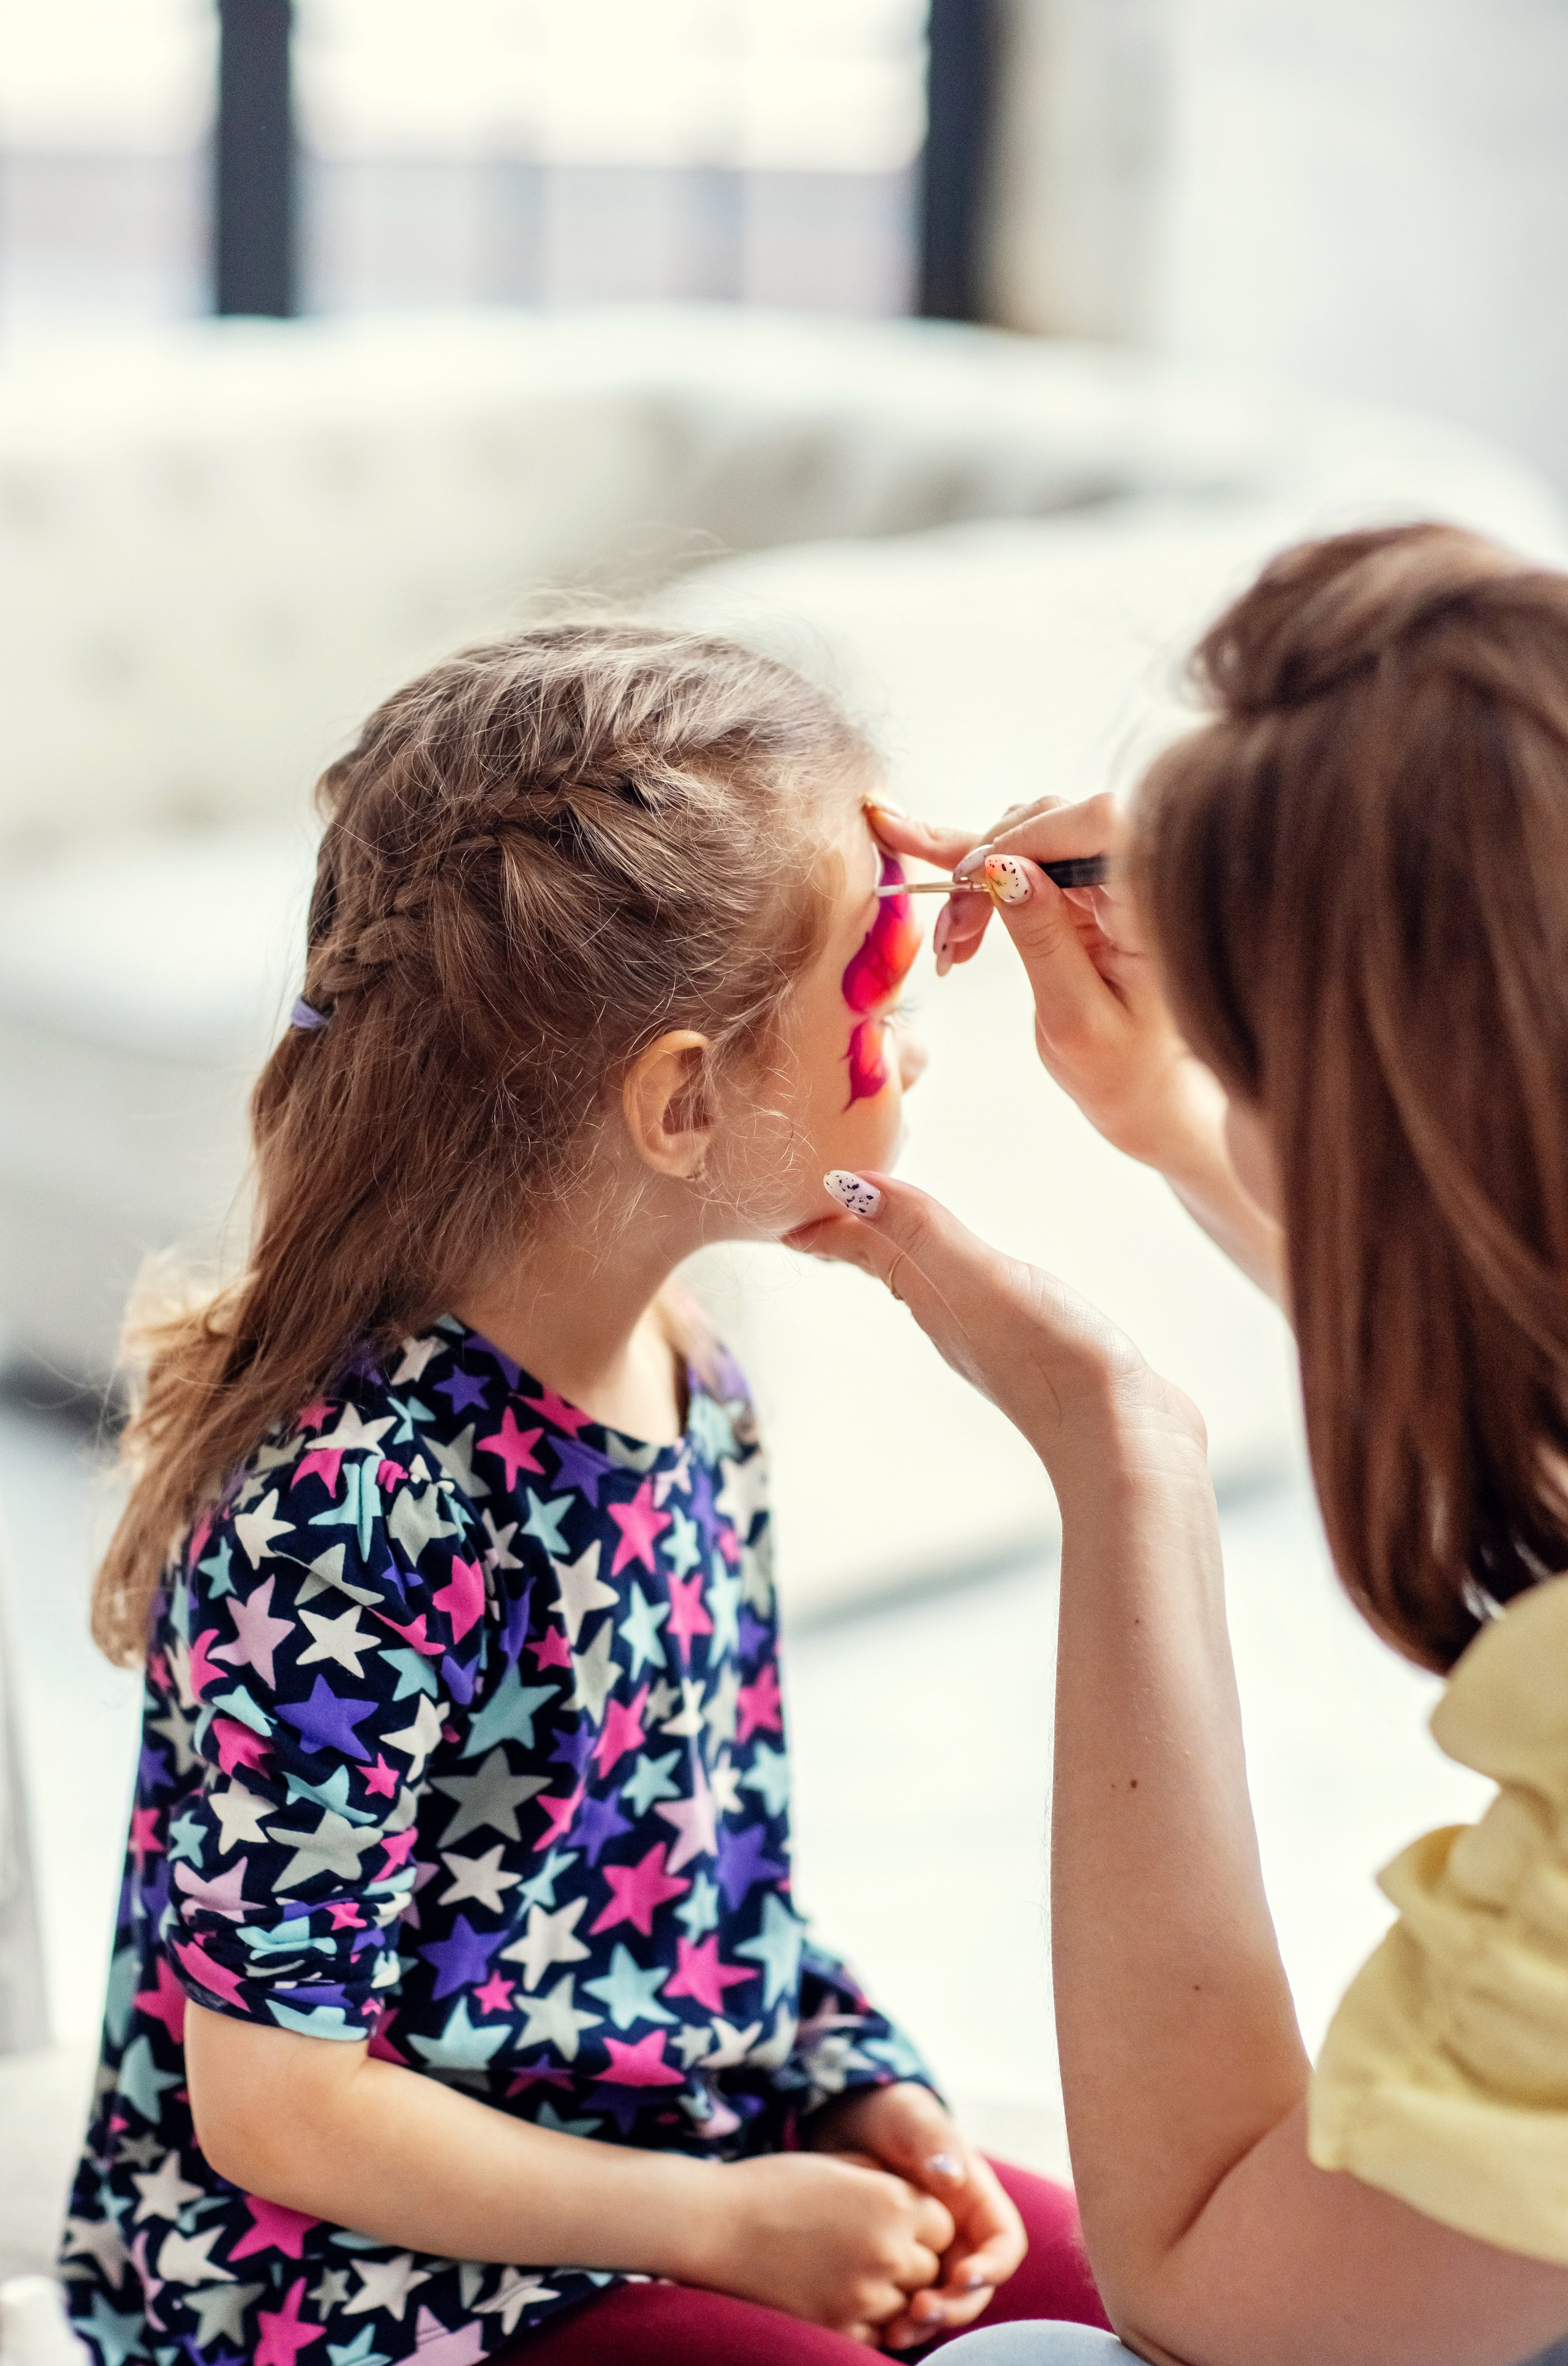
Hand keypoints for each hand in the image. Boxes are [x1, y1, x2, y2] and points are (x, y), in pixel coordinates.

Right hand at [697, 2150, 956, 2345]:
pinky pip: (876, 2334)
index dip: (921, 2224)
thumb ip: (886, 2180)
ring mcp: (865, 2295)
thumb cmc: (776, 2185)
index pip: (943, 2227)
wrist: (717, 2224)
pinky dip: (863, 2320)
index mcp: (893, 2202)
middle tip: (866, 2247)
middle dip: (908, 2260)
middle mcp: (888, 2250)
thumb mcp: (840, 2162)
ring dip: (888, 2294)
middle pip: (930, 2269)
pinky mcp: (840, 2328)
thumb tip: (919, 2199)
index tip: (894, 2221)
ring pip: (906, 2306)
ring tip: (848, 2271)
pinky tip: (834, 2295)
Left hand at [788, 1172, 1205, 1499]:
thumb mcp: (977, 1278)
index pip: (867, 1252)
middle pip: (893, 1268)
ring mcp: (998, 1339)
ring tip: (897, 1235)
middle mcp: (957, 1322)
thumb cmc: (1052, 1360)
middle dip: (862, 1236)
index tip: (793, 1212)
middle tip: (833, 1212)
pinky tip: (984, 1280)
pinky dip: (966, 1275)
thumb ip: (919, 1230)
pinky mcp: (1042, 1349)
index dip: (832, 1227)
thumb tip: (848, 1185)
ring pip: (938, 1285)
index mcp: (933, 1301)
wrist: (1122, 1442)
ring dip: (911, 1255)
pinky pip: (986, 1300)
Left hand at [807, 2084, 1026, 2350]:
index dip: (992, 2266)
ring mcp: (934, 2253)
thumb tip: (953, 2175)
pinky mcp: (904, 2267)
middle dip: (957, 2304)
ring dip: (929, 2321)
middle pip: (976, 2286)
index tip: (964, 2276)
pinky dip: (901, 2319)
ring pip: (945, 2301)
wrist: (849, 2126)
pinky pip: (912, 2302)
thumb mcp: (911, 2118)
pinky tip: (877, 2330)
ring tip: (897, 2331)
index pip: (1004, 2243)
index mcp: (977, 2199)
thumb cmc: (891, 2115)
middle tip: (924, 2311)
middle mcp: (962, 2233)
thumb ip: (934, 2141)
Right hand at [869, 794, 1200, 1169]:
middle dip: (987, 862)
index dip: (1027, 836)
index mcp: (1154, 904)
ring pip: (1028, 836)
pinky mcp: (1081, 888)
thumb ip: (1044, 940)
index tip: (971, 881)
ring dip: (975, 876)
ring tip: (952, 942)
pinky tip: (930, 870)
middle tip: (951, 933)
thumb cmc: (1123, 1070)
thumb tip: (1003, 868)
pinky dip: (977, 876)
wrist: (1143, 1091)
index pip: (1096, 822)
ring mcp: (1107, 877)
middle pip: (1052, 821)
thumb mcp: (1076, 1018)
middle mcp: (1137, 875)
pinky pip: (1023, 859)